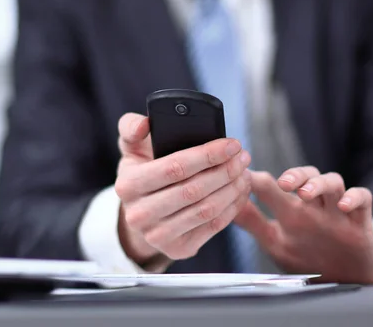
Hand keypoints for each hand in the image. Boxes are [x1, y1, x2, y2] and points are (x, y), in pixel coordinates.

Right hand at [114, 113, 251, 265]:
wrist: (142, 211)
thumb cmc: (143, 170)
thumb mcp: (131, 148)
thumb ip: (131, 127)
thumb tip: (143, 124)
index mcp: (128, 185)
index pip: (175, 167)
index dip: (208, 155)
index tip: (232, 144)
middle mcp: (139, 214)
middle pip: (194, 190)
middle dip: (226, 171)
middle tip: (243, 157)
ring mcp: (158, 236)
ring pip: (207, 209)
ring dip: (232, 189)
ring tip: (245, 172)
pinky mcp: (178, 249)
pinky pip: (213, 226)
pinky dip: (233, 206)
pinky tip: (240, 191)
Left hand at [234, 167, 372, 283]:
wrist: (348, 279)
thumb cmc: (309, 256)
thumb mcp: (276, 241)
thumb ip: (252, 223)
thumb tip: (224, 206)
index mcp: (291, 210)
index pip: (272, 186)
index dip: (256, 178)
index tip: (241, 175)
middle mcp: (313, 206)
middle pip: (306, 176)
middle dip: (294, 175)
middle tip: (283, 182)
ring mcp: (337, 212)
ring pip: (333, 182)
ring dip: (320, 183)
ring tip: (306, 193)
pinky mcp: (361, 222)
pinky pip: (363, 199)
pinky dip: (355, 197)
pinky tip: (344, 205)